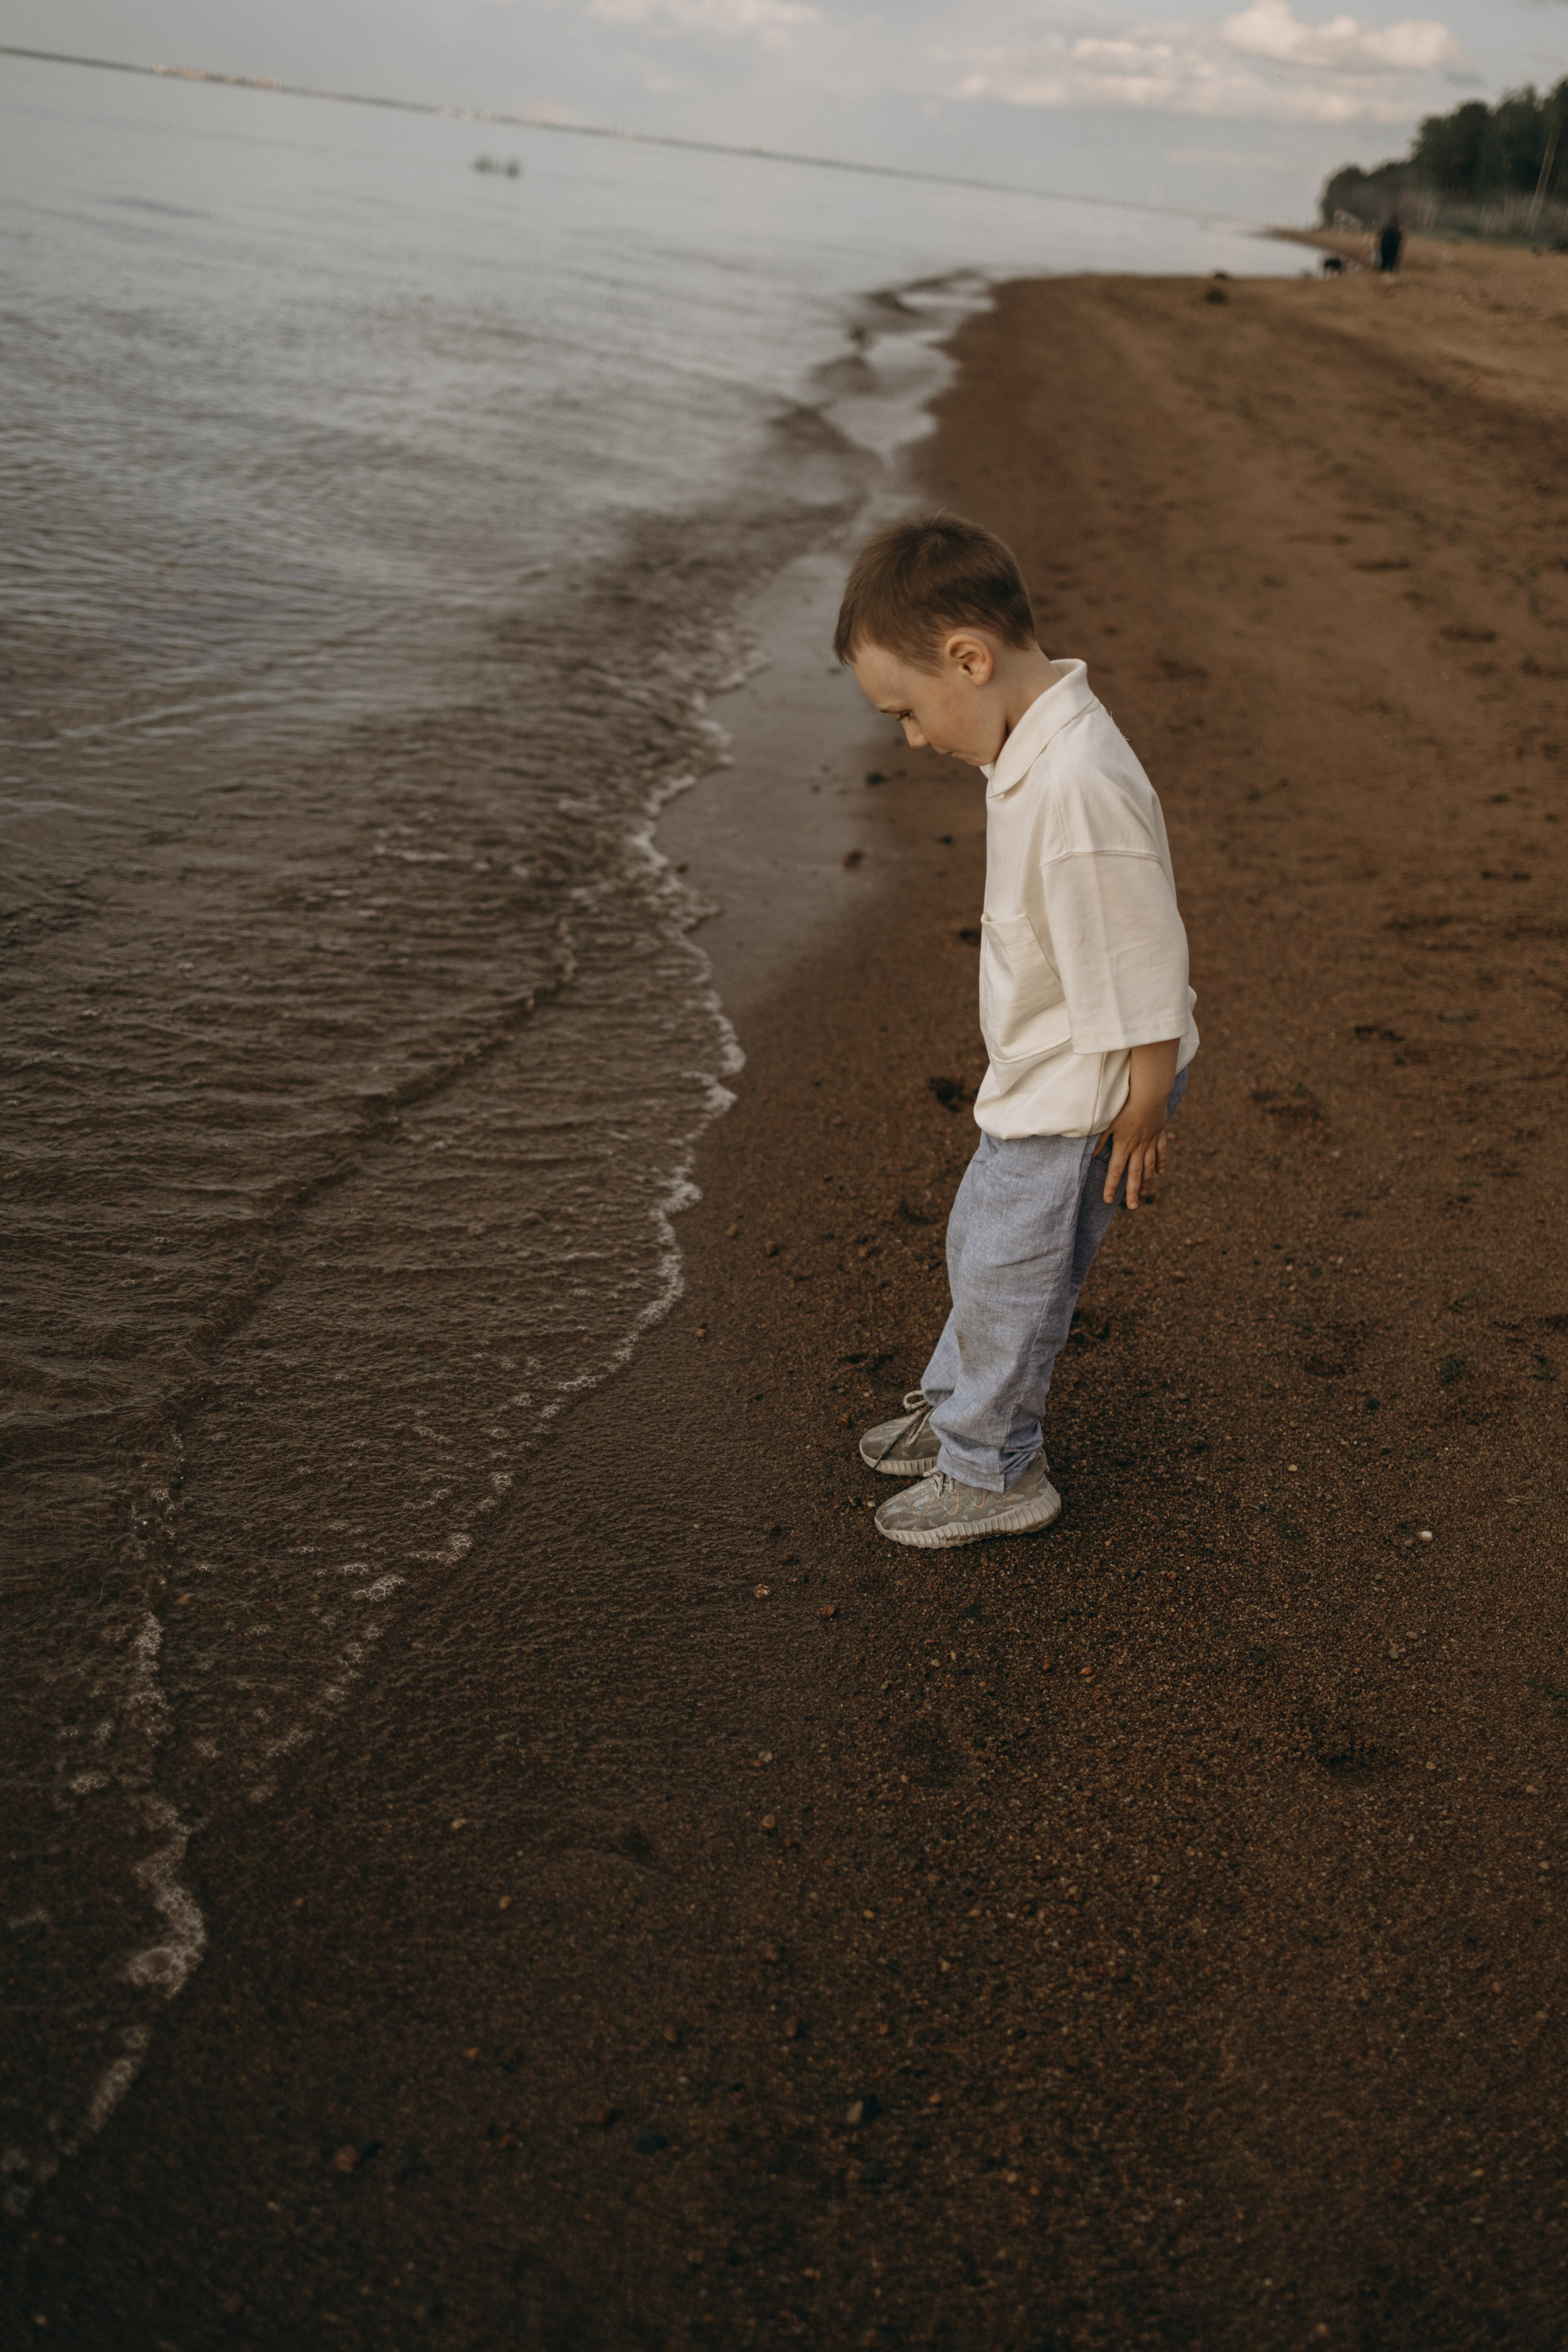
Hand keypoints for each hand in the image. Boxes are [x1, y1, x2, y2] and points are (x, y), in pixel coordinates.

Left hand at [1098, 1039, 1178, 1209]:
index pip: (1115, 1170)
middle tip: (1132, 1207)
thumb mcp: (1108, 1124)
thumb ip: (1100, 1142)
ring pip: (1149, 1167)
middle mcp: (1138, 1148)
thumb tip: (1091, 1157)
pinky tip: (1160, 1173)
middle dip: (1132, 1192)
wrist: (1149, 1095)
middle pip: (1134, 1174)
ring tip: (1144, 1194)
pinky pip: (1161, 1152)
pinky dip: (1161, 1163)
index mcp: (1123, 1146)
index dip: (1110, 1186)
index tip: (1107, 1200)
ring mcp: (1151, 1142)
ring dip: (1146, 1181)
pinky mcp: (1160, 1135)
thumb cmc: (1125, 1107)